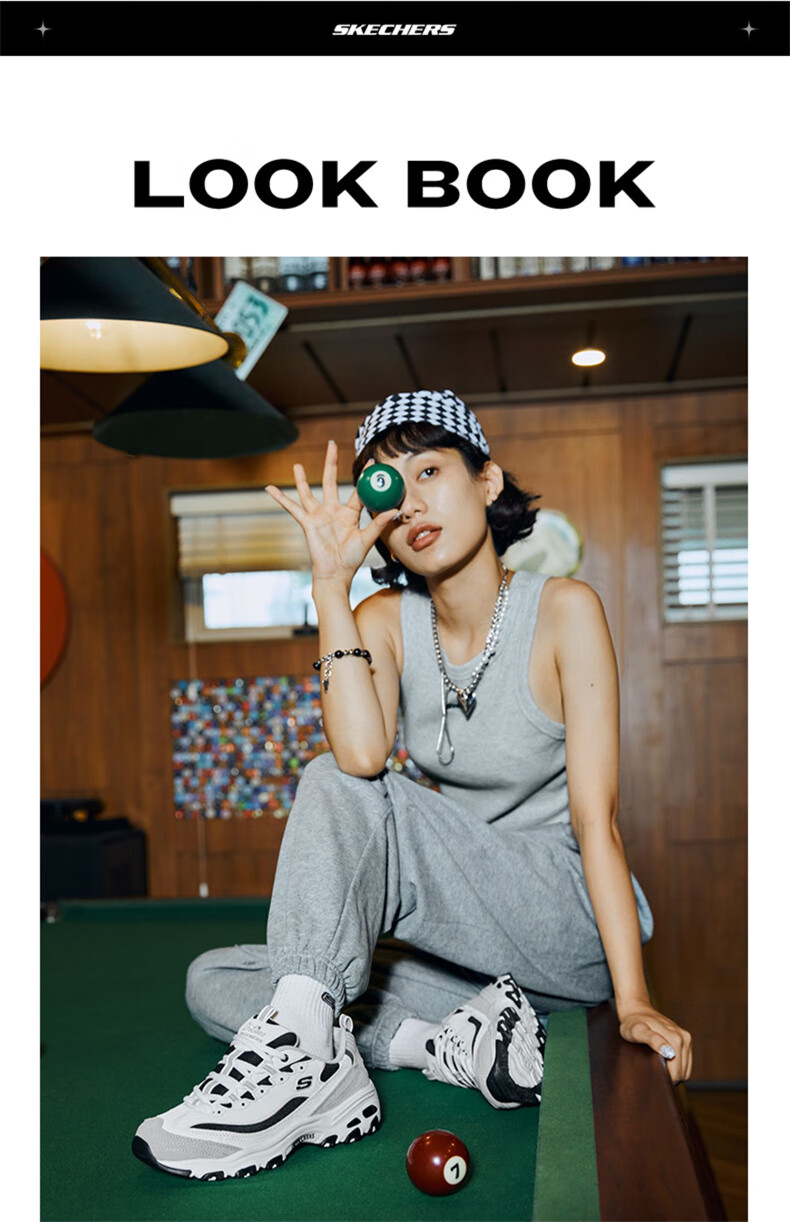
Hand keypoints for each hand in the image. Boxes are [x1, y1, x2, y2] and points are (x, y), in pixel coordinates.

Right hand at [265, 442, 398, 584]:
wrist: (335, 574)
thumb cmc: (351, 559)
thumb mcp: (366, 540)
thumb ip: (377, 524)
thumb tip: (394, 510)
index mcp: (350, 513)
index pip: (358, 490)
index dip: (365, 476)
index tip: (372, 461)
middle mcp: (333, 511)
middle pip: (330, 480)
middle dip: (330, 462)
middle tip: (332, 444)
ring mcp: (318, 516)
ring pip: (308, 492)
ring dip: (302, 479)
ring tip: (298, 464)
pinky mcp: (306, 523)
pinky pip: (292, 508)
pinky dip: (280, 498)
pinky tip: (270, 488)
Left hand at [618, 1005, 692, 1083]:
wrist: (636, 1010)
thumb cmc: (633, 1023)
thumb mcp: (637, 1032)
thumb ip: (652, 1040)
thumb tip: (669, 1053)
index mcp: (675, 1039)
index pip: (677, 1073)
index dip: (664, 1078)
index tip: (652, 1074)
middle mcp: (684, 1038)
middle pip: (682, 1072)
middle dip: (670, 1076)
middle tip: (652, 1068)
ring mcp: (686, 1038)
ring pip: (685, 1069)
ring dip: (674, 1071)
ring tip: (657, 1063)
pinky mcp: (686, 1040)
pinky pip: (685, 1063)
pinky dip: (677, 1066)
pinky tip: (664, 1060)